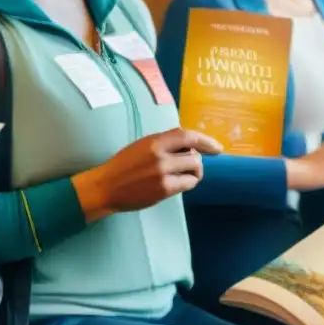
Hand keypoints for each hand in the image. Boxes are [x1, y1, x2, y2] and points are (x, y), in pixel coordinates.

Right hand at [74, 128, 222, 219]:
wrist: (106, 186)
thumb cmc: (123, 165)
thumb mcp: (141, 146)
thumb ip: (163, 143)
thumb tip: (189, 144)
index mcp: (153, 141)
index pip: (186, 135)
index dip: (205, 140)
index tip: (217, 148)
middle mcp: (159, 155)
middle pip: (194, 155)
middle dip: (196, 161)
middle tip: (187, 166)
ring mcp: (162, 173)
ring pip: (194, 169)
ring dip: (194, 173)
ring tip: (184, 175)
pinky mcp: (164, 189)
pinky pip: (188, 184)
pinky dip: (187, 183)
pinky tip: (178, 184)